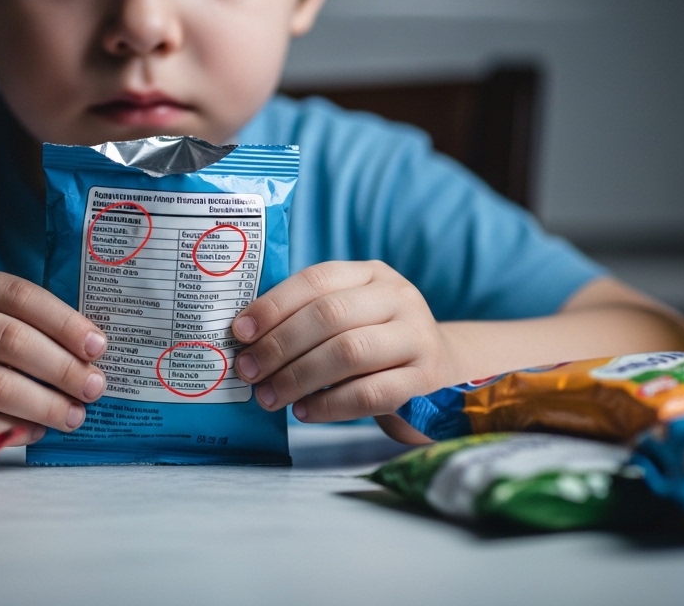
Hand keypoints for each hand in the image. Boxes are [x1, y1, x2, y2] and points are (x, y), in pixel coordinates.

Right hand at [0, 267, 106, 445]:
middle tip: (94, 387)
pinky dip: (12, 425)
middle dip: (61, 367)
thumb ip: (11, 316)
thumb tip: (84, 351)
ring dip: (43, 403)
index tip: (98, 346)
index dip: (64, 321)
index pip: (19, 294)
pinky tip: (36, 430)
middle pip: (10, 340)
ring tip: (74, 415)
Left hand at [231, 261, 452, 426]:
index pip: (316, 280)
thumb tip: (246, 341)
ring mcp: (416, 336)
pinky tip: (304, 411)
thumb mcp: (350, 318)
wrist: (443, 373)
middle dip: (280, 345)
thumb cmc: (377, 345)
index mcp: (371, 274)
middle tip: (248, 371)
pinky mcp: (425, 378)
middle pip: (330, 315)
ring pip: (349, 351)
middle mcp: (398, 297)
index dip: (274, 305)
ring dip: (299, 376)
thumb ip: (308, 319)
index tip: (240, 332)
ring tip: (269, 396)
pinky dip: (330, 404)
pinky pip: (371, 392)